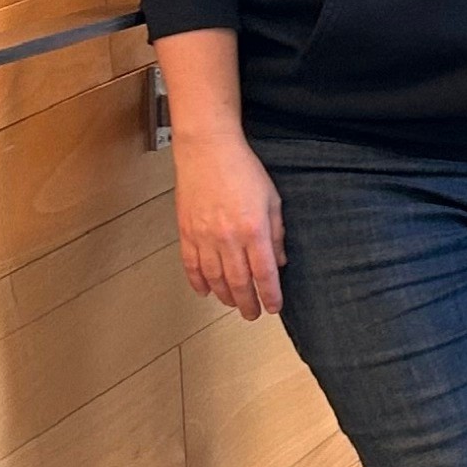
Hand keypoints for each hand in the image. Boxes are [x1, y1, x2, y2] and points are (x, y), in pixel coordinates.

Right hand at [173, 129, 285, 318]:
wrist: (207, 152)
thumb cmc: (245, 171)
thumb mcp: (272, 199)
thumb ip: (276, 233)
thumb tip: (280, 261)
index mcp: (254, 230)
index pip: (264, 273)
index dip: (270, 294)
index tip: (274, 307)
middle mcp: (228, 239)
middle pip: (238, 282)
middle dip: (247, 302)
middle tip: (253, 314)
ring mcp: (203, 237)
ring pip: (214, 278)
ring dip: (224, 295)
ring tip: (233, 304)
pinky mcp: (186, 232)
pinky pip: (191, 265)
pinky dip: (198, 282)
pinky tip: (206, 291)